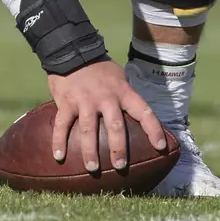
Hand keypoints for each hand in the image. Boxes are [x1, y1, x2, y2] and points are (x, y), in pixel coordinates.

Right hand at [46, 60, 166, 173]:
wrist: (73, 52)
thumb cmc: (100, 70)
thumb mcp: (119, 79)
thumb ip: (126, 98)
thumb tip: (139, 121)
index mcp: (123, 92)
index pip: (143, 111)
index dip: (153, 129)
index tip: (160, 147)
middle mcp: (106, 97)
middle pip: (115, 126)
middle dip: (118, 148)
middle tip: (120, 167)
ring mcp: (85, 100)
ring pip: (88, 129)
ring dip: (90, 151)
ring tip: (92, 168)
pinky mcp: (66, 101)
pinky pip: (62, 124)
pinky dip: (59, 141)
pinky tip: (59, 156)